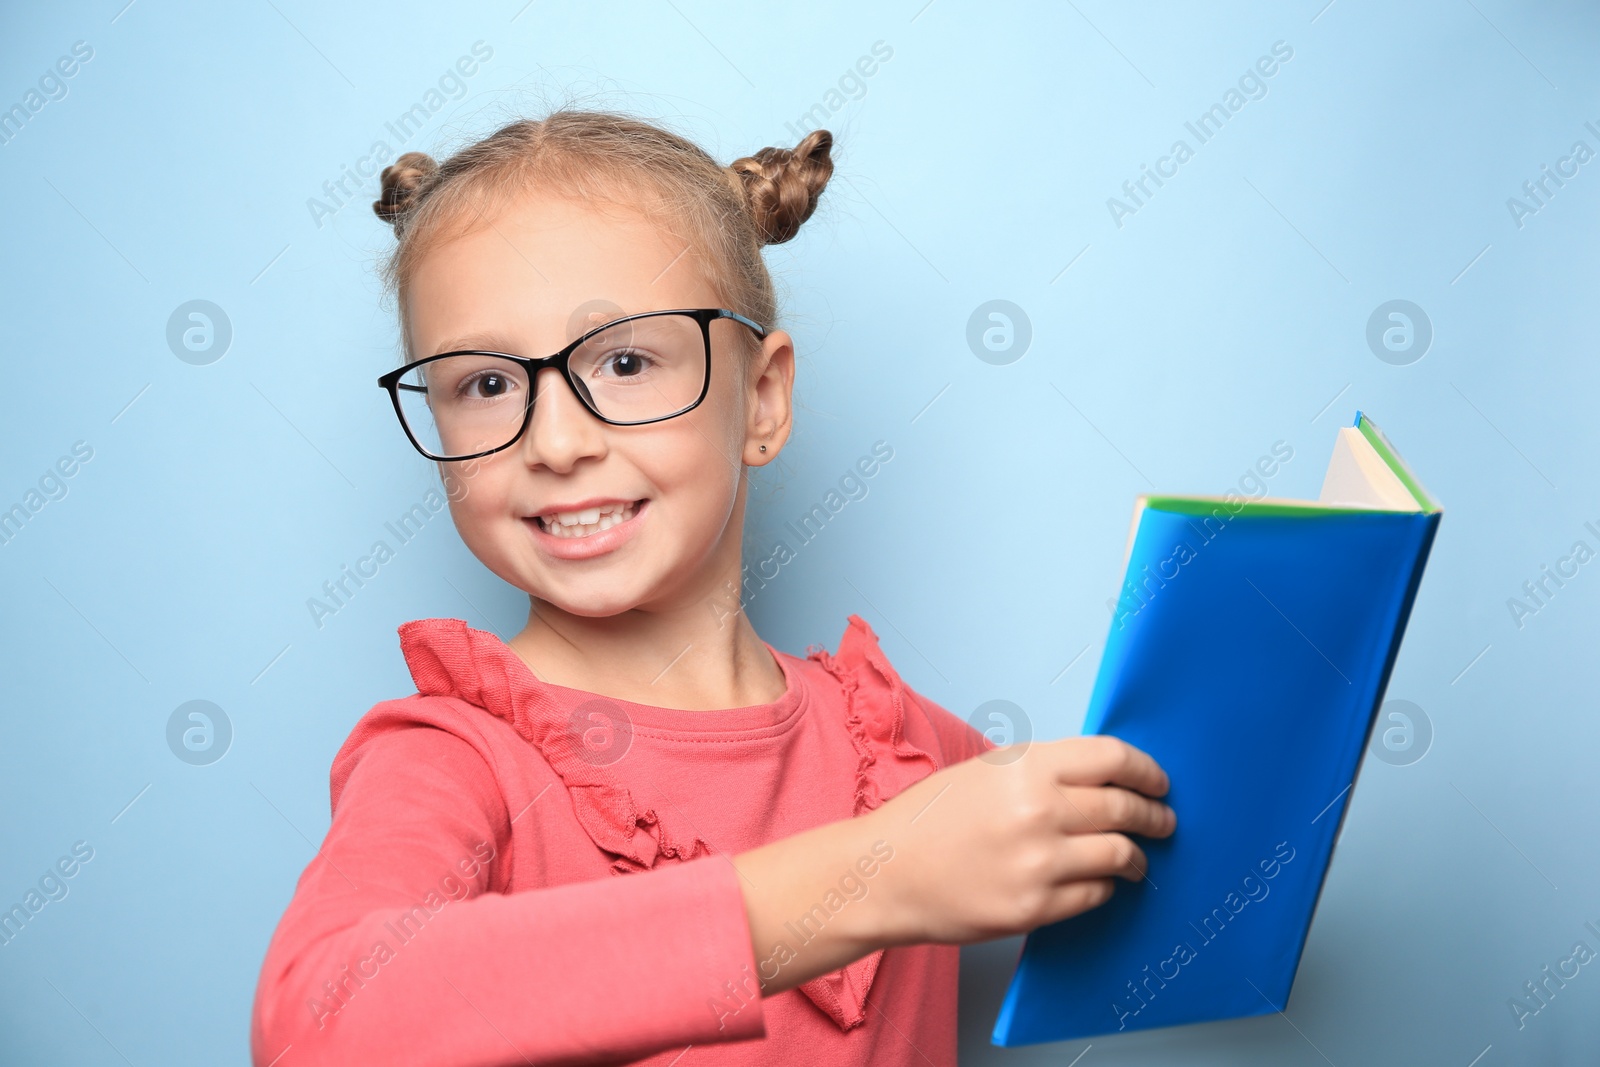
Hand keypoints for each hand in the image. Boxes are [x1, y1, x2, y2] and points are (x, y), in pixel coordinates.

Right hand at [862, 735, 1175, 946]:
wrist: (886, 872)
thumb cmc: (929, 819)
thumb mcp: (986, 771)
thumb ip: (1043, 770)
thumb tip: (1100, 778)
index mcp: (1027, 767)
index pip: (1114, 759)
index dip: (1147, 771)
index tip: (1159, 783)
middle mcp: (1039, 810)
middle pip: (1125, 808)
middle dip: (1154, 815)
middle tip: (1163, 820)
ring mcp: (1039, 862)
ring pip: (1120, 854)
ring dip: (1137, 856)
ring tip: (1137, 858)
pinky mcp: (1035, 907)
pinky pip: (1096, 894)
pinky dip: (1105, 886)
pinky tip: (1099, 881)